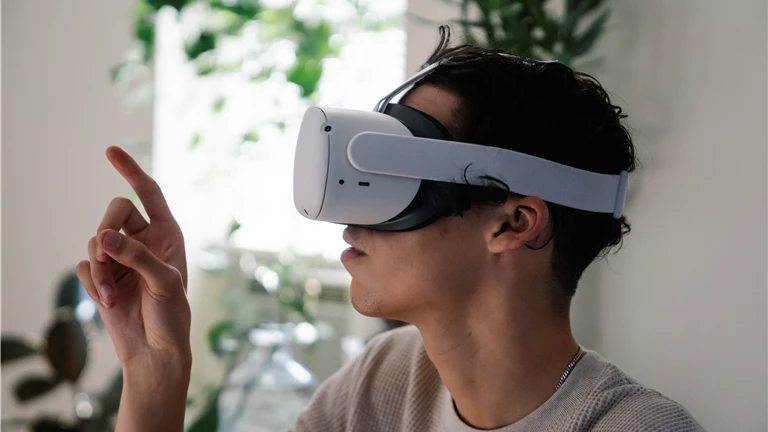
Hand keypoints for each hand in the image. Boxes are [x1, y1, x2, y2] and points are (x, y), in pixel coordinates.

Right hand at [76, 146, 190, 369]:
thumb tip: (103, 237)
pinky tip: (107, 302)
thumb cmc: (172, 315)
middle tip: (106, 255)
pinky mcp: (103, 276)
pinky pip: (85, 263)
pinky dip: (92, 282)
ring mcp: (121, 257)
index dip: (131, 171)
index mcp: (168, 234)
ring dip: (100, 268)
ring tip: (112, 295)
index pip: (148, 193)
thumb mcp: (164, 282)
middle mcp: (144, 240)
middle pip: (113, 212)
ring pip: (95, 240)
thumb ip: (136, 256)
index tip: (110, 150)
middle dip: (106, 231)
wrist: (155, 350)